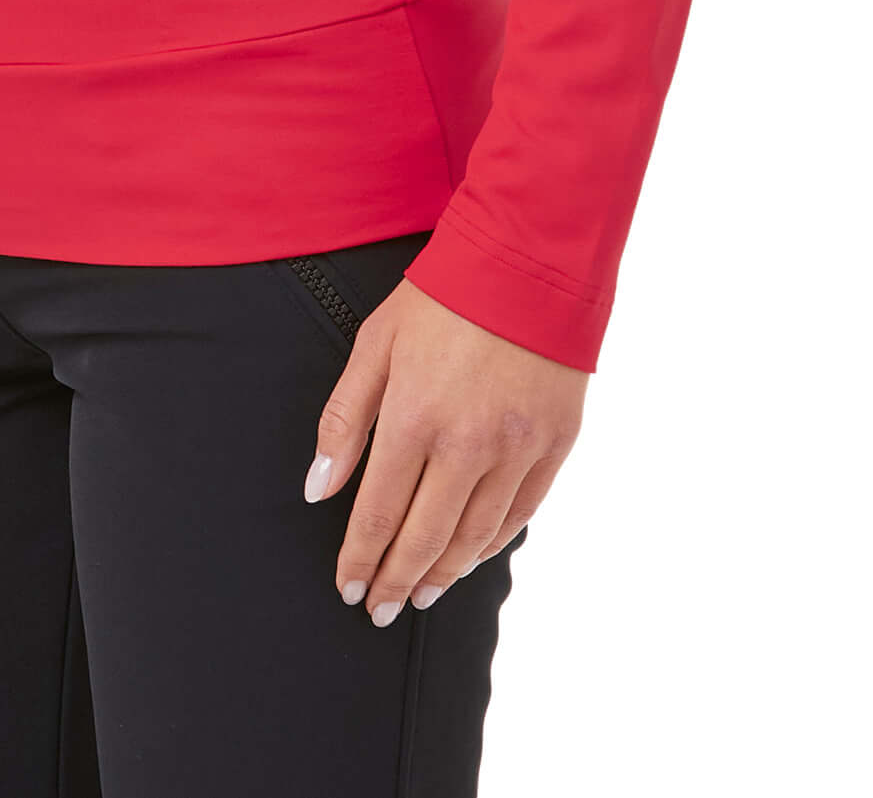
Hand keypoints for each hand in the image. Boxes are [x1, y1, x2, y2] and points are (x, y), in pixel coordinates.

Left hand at [302, 280, 585, 619]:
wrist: (527, 263)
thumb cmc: (441, 298)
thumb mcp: (375, 344)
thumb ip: (345, 419)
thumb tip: (318, 489)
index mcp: (414, 418)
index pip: (379, 514)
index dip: (360, 559)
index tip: (347, 588)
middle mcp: (466, 446)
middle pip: (425, 538)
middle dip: (396, 581)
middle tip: (379, 609)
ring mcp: (516, 449)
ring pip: (473, 538)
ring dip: (442, 574)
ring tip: (420, 595)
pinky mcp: (554, 446)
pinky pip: (519, 515)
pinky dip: (491, 545)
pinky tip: (470, 557)